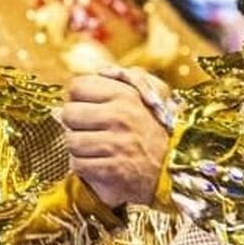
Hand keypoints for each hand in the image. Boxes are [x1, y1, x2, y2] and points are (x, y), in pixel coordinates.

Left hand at [63, 72, 170, 207]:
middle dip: (76, 123)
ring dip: (79, 148)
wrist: (174, 171)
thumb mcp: (152, 94)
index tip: (88, 107)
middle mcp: (120, 116)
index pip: (77, 86)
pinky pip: (77, 164)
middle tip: (90, 129)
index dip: (79, 98)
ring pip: (71, 140)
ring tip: (96, 148)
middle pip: (68, 113)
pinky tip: (99, 163)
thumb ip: (127, 78)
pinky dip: (84, 166)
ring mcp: (116, 144)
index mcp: (125, 94)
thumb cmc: (157, 131)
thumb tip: (99, 72)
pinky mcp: (112, 170)